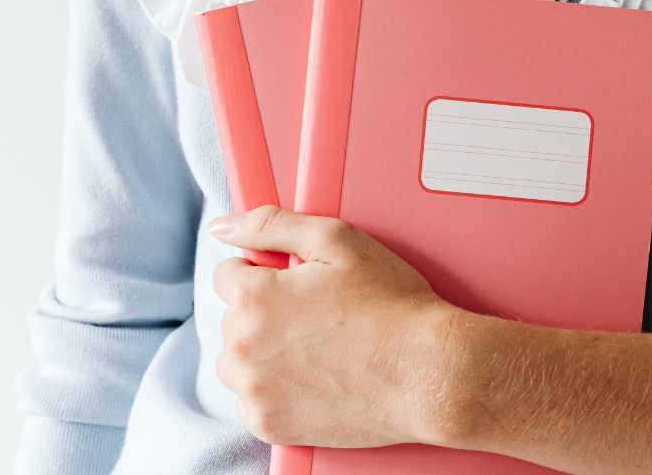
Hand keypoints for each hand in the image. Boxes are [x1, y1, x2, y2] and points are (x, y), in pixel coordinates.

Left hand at [209, 205, 462, 447]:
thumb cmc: (392, 306)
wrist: (428, 373)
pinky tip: (313, 380)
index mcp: (252, 297)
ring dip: (263, 355)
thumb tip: (223, 226)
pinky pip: (252, 403)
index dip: (264, 274)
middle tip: (318, 319)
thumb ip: (271, 225)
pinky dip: (274, 393)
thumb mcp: (338, 241)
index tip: (296, 287)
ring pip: (238, 364)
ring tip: (315, 351)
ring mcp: (254, 391)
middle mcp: (243, 346)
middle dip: (266, 315)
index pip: (227, 275)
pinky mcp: (269, 425)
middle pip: (232, 321)